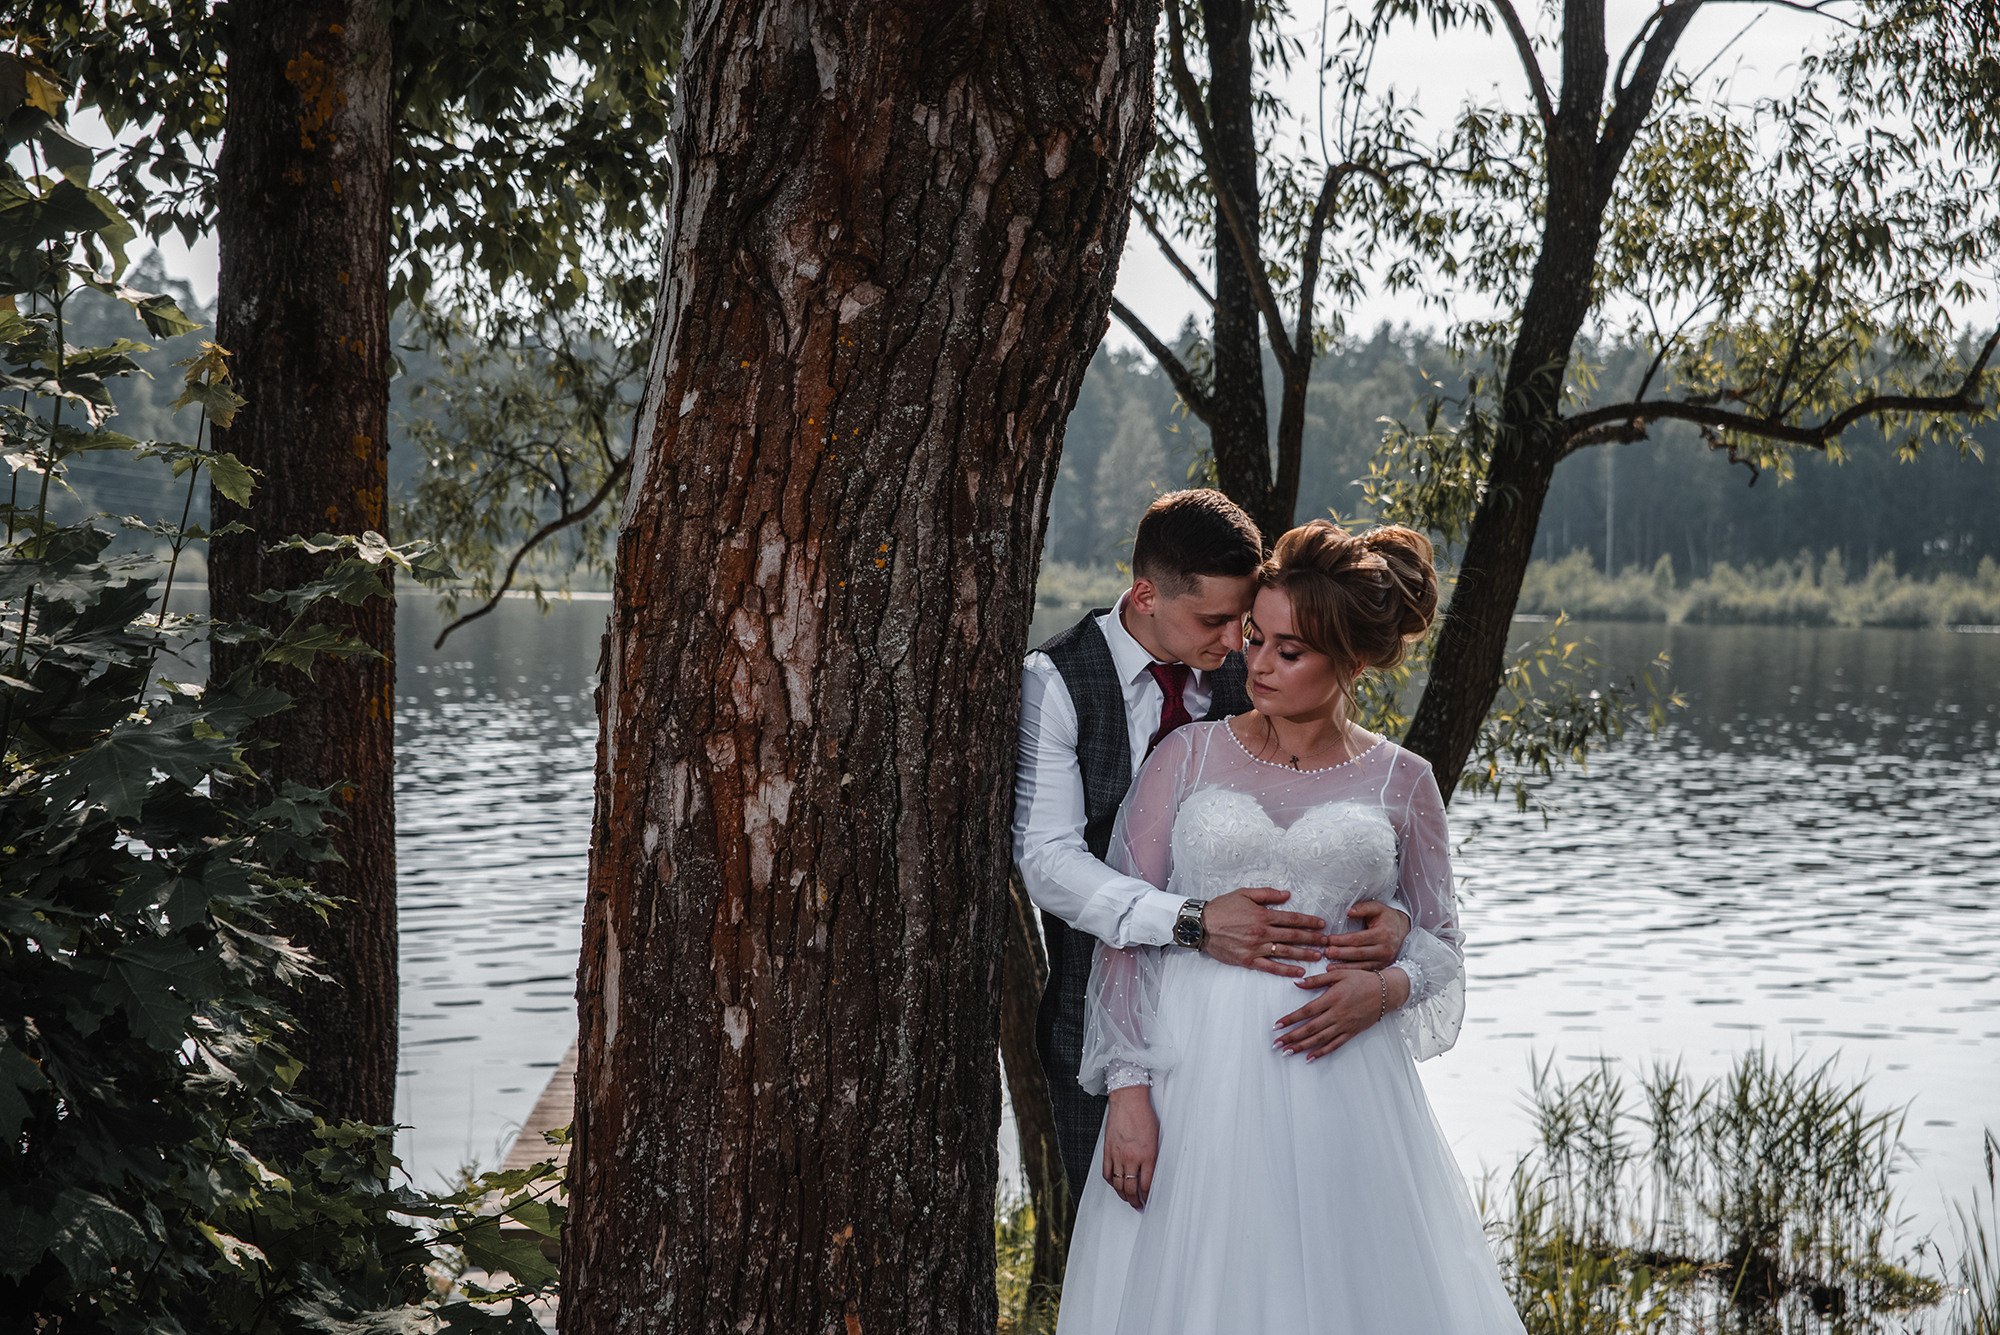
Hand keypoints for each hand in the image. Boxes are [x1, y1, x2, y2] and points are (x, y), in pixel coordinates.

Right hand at [1103, 1086, 1158, 1209]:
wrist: (1128, 1100)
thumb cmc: (1144, 1115)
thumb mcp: (1157, 1138)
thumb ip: (1154, 1157)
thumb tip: (1153, 1174)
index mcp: (1147, 1155)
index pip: (1147, 1185)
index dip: (1147, 1196)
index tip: (1148, 1201)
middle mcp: (1131, 1158)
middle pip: (1130, 1188)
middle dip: (1135, 1200)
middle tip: (1138, 1205)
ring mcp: (1117, 1154)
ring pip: (1117, 1183)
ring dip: (1122, 1195)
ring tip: (1127, 1199)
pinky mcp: (1107, 1150)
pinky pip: (1107, 1172)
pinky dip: (1111, 1182)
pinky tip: (1115, 1184)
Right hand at [1200, 887, 1330, 976]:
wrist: (1200, 925)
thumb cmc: (1221, 908)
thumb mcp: (1244, 894)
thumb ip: (1267, 894)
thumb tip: (1287, 895)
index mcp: (1262, 915)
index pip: (1292, 919)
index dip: (1309, 922)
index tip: (1321, 924)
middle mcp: (1262, 932)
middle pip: (1293, 936)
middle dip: (1312, 939)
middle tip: (1327, 942)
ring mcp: (1256, 948)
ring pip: (1286, 952)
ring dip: (1304, 954)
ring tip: (1318, 956)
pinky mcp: (1248, 960)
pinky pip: (1271, 967)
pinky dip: (1286, 970)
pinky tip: (1299, 972)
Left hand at [1274, 966, 1409, 1060]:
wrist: (1386, 992)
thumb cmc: (1361, 980)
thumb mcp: (1339, 974)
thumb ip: (1317, 980)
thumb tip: (1297, 982)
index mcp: (1332, 998)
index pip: (1306, 1011)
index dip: (1290, 1019)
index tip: (1276, 1026)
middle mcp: (1337, 1014)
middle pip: (1310, 1028)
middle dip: (1291, 1037)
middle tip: (1276, 1044)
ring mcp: (1345, 1025)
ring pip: (1320, 1039)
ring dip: (1302, 1047)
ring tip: (1288, 1052)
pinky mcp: (1352, 1032)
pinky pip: (1335, 1045)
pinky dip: (1322, 1052)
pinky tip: (1310, 1057)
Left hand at [1322, 900, 1410, 969]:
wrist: (1403, 929)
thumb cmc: (1386, 917)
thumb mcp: (1377, 908)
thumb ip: (1363, 907)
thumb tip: (1348, 911)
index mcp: (1383, 934)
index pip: (1358, 938)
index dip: (1341, 940)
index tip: (1328, 939)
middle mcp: (1385, 949)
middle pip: (1358, 953)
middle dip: (1340, 953)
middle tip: (1326, 952)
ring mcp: (1385, 960)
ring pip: (1361, 965)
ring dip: (1344, 967)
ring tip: (1329, 967)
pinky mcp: (1383, 966)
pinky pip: (1366, 971)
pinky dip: (1353, 973)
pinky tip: (1341, 974)